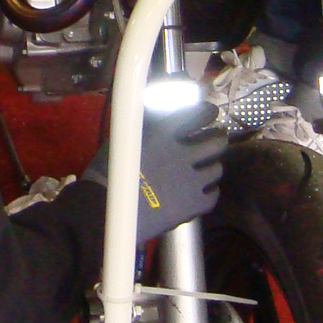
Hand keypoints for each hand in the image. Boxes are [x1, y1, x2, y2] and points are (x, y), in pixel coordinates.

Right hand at [84, 101, 225, 245]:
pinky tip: (202, 190)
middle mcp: (182, 154)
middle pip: (216, 142)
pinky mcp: (192, 205)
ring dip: (212, 165)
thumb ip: (149, 124)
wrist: (104, 210)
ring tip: (207, 167)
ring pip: (216, 169)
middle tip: (215, 139)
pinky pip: (213, 196)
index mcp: (164, 133)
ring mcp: (190, 181)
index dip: (208, 112)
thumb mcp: (126, 137)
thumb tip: (164, 112)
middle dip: (217, 138)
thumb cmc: (107, 171)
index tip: (209, 113)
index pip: (200, 114)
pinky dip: (209, 191)